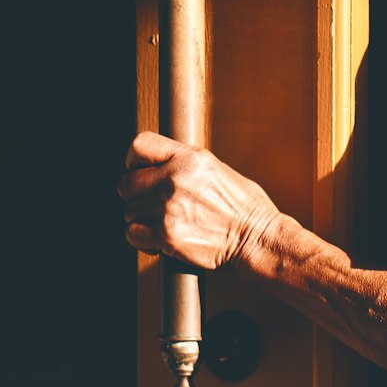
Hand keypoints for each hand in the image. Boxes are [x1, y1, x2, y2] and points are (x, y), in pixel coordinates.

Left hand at [117, 131, 279, 270]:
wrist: (258, 240)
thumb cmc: (247, 210)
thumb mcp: (219, 171)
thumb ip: (186, 166)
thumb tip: (164, 168)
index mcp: (189, 158)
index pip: (139, 145)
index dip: (132, 161)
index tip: (137, 172)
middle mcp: (175, 179)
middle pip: (127, 183)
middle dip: (134, 196)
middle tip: (148, 205)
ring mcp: (168, 207)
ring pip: (129, 211)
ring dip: (140, 220)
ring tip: (161, 225)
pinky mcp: (167, 234)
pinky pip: (133, 234)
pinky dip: (141, 239)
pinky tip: (157, 241)